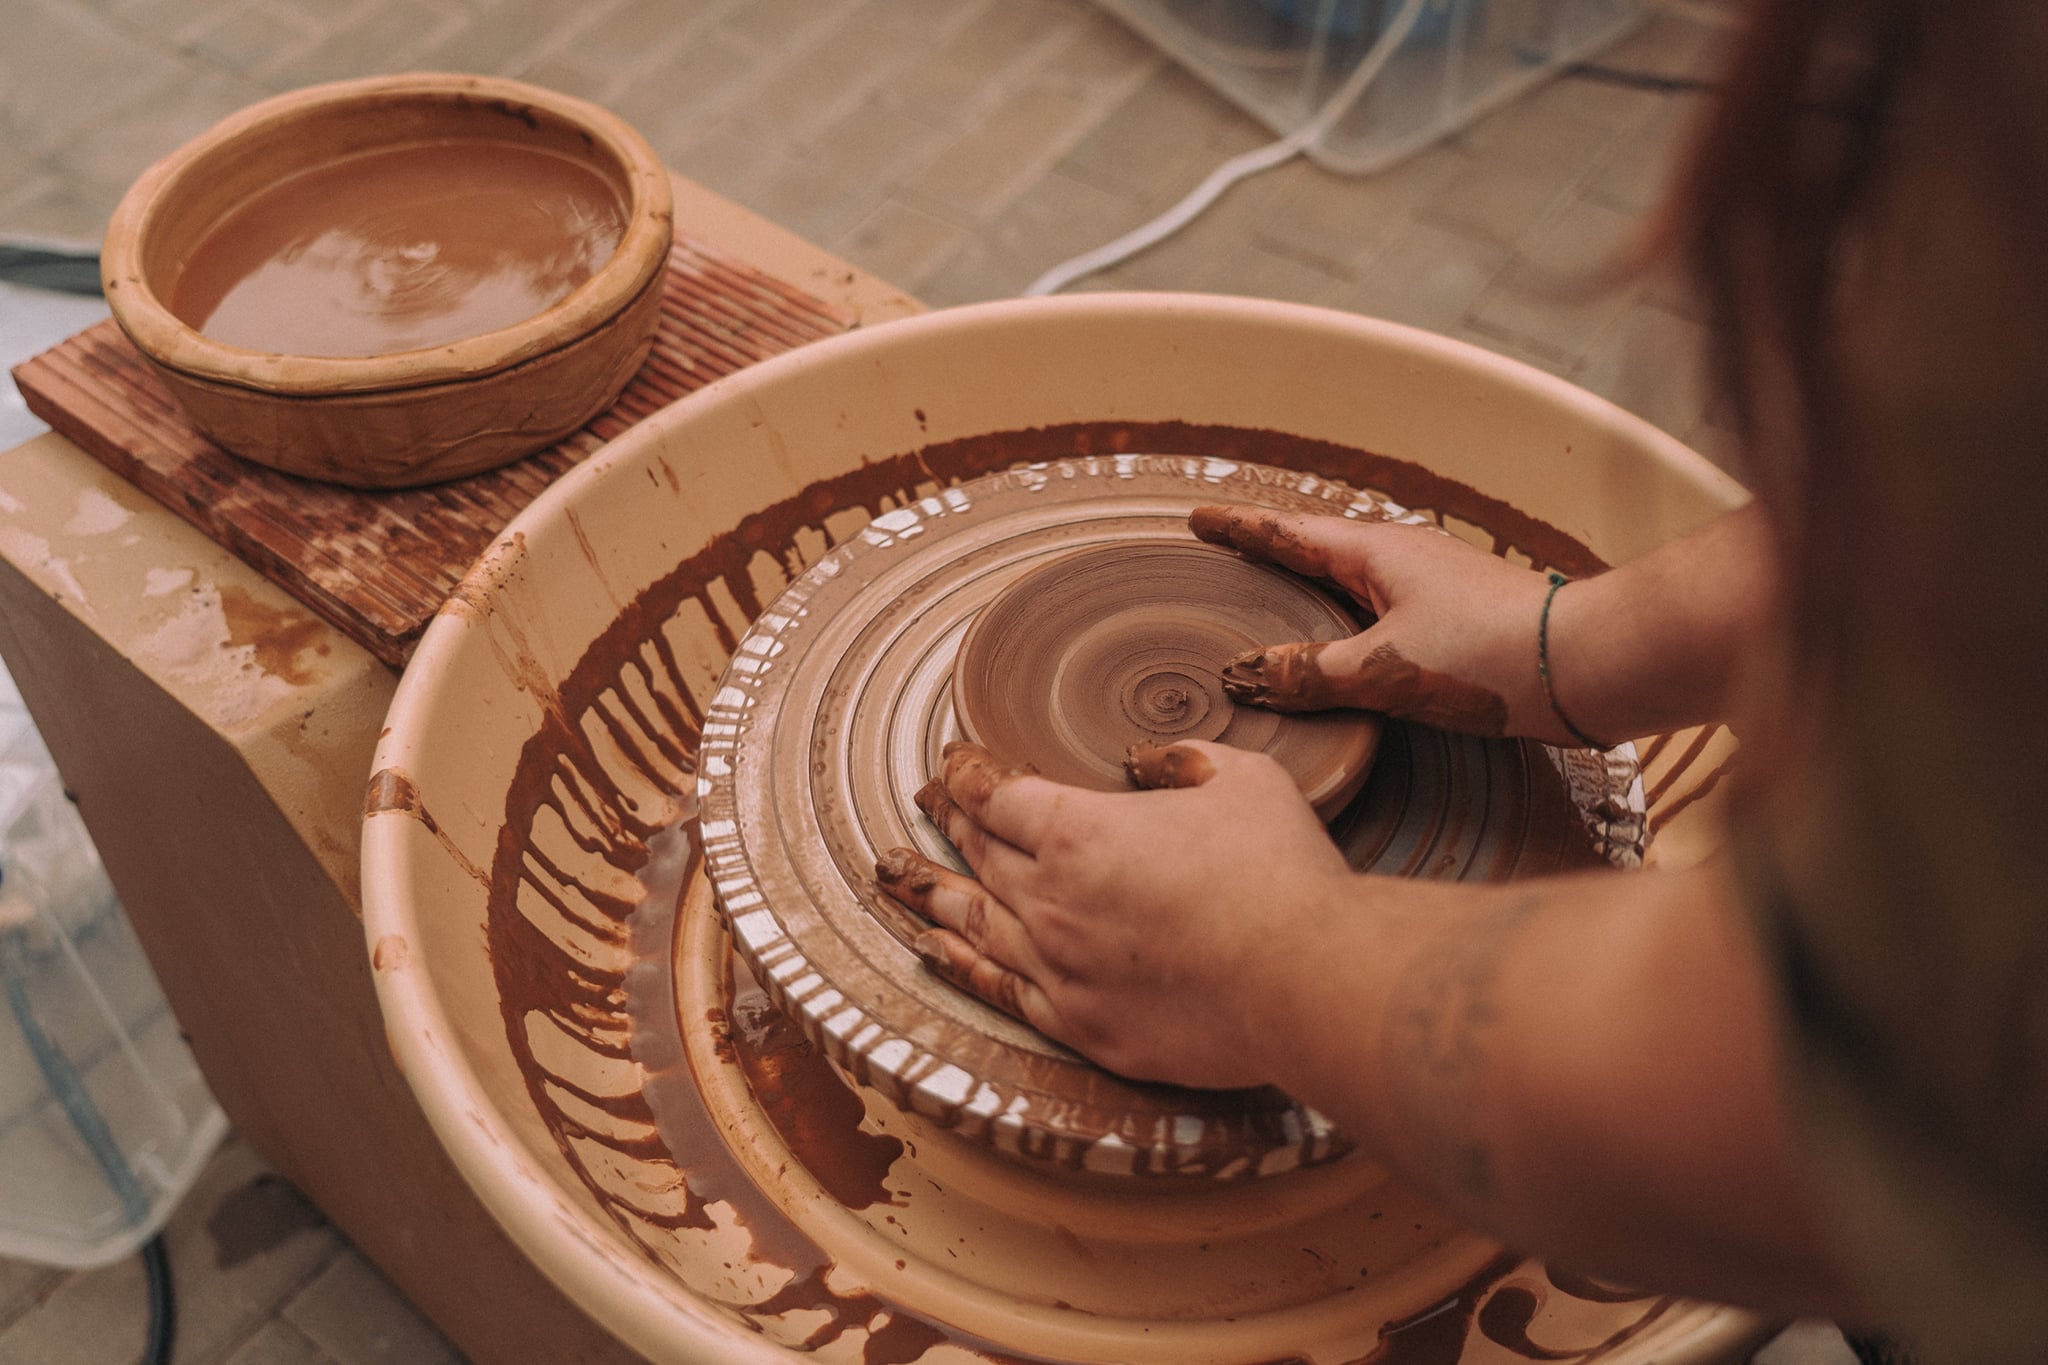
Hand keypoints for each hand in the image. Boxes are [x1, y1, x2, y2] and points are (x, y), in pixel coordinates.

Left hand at [875, 739, 1352, 1088]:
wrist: (1308, 982)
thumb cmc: (1281, 875)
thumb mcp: (1241, 779)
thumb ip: (1183, 761)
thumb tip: (1149, 763)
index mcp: (1079, 832)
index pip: (998, 794)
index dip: (968, 773)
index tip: (954, 762)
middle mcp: (1051, 901)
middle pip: (980, 854)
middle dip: (951, 821)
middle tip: (928, 805)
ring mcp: (1061, 970)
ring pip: (975, 922)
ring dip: (933, 892)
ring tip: (898, 876)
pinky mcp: (1084, 1027)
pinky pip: (1001, 991)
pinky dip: (961, 964)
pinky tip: (938, 950)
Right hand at [1190, 505, 1586, 743]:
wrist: (1587, 667)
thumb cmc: (1489, 655)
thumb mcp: (1384, 669)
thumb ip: (1311, 673)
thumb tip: (1248, 675)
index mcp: (1378, 552)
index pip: (1289, 533)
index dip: (1239, 528)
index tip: (1197, 517)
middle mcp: (1404, 560)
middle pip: (1320, 550)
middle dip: (1270, 554)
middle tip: (1226, 558)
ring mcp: (1434, 589)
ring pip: (1353, 584)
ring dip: (1310, 592)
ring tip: (1273, 606)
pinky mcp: (1459, 624)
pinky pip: (1380, 615)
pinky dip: (1345, 626)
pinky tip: (1344, 653)